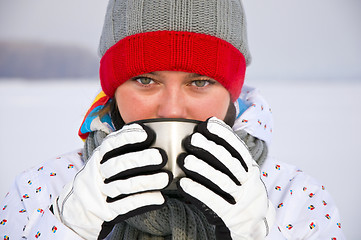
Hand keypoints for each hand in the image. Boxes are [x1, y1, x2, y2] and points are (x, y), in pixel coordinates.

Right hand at [53, 123, 171, 238]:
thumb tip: (151, 135)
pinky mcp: (106, 212)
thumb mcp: (106, 161)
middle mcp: (97, 173)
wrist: (79, 210)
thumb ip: (123, 150)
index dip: (128, 137)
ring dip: (147, 181)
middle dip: (141, 159)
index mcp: (99, 157)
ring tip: (166, 178)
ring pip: (124, 185)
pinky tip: (159, 198)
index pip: (112, 143)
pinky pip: (126, 206)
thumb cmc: (102, 180)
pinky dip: (144, 201)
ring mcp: (100, 193)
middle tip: (161, 157)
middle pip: (119, 164)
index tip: (146, 134)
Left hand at [177, 117, 274, 239]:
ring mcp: (241, 200)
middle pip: (230, 163)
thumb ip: (230, 158)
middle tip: (192, 139)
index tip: (207, 124)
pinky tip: (184, 183)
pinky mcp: (231, 216)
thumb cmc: (240, 194)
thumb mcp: (242, 175)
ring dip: (202, 169)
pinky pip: (214, 202)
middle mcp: (249, 183)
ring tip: (185, 159)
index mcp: (250, 170)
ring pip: (222, 181)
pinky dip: (198, 191)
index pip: (238, 149)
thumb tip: (210, 130)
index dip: (223, 135)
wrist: (254, 226)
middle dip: (211, 149)